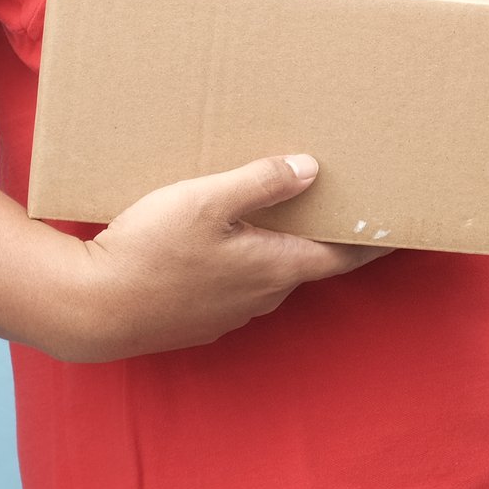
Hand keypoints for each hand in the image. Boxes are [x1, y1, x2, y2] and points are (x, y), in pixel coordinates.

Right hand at [60, 153, 393, 361]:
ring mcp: (226, 314)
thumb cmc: (149, 252)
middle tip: (330, 203)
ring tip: (269, 212)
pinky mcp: (195, 319)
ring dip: (273, 247)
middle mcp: (259, 298)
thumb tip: (310, 169)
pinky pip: (230, 285)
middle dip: (318, 235)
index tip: (399, 230)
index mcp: (273, 268)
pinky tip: (214, 241)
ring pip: (264, 273)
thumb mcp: (206, 201)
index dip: (371, 242)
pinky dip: (236, 261)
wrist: (89, 309)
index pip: (341, 257)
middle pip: (303, 262)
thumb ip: (260, 183)